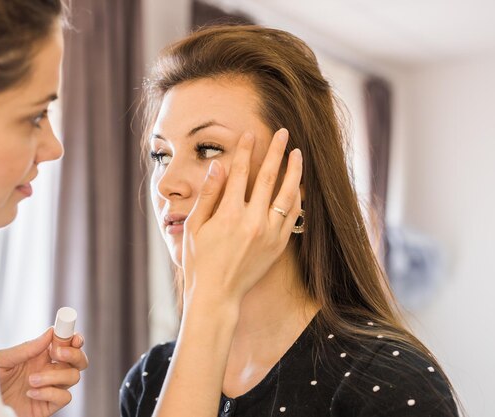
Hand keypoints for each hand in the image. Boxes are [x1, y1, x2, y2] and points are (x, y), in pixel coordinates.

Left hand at [0, 327, 88, 416]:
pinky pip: (64, 397)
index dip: (75, 338)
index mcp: (41, 356)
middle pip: (79, 360)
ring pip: (74, 377)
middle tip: (57, 354)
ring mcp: (51, 389)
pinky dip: (50, 393)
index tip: (73, 337)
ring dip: (55, 376)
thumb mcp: (3, 360)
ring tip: (31, 380)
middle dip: (75, 354)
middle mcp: (50, 371)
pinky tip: (32, 393)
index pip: (68, 344)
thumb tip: (51, 332)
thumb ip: (27, 348)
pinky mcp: (49, 406)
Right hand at [182, 128, 302, 306]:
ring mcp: (269, 235)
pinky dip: (297, 199)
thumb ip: (209, 195)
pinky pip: (293, 216)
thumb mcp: (195, 226)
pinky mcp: (279, 246)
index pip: (240, 173)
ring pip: (288, 196)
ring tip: (299, 155)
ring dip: (294, 172)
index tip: (250, 135)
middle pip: (269, 178)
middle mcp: (253, 222)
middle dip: (277, 152)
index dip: (246, 151)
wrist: (218, 295)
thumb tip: (218, 167)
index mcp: (229, 215)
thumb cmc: (200, 260)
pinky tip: (299, 186)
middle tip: (284, 133)